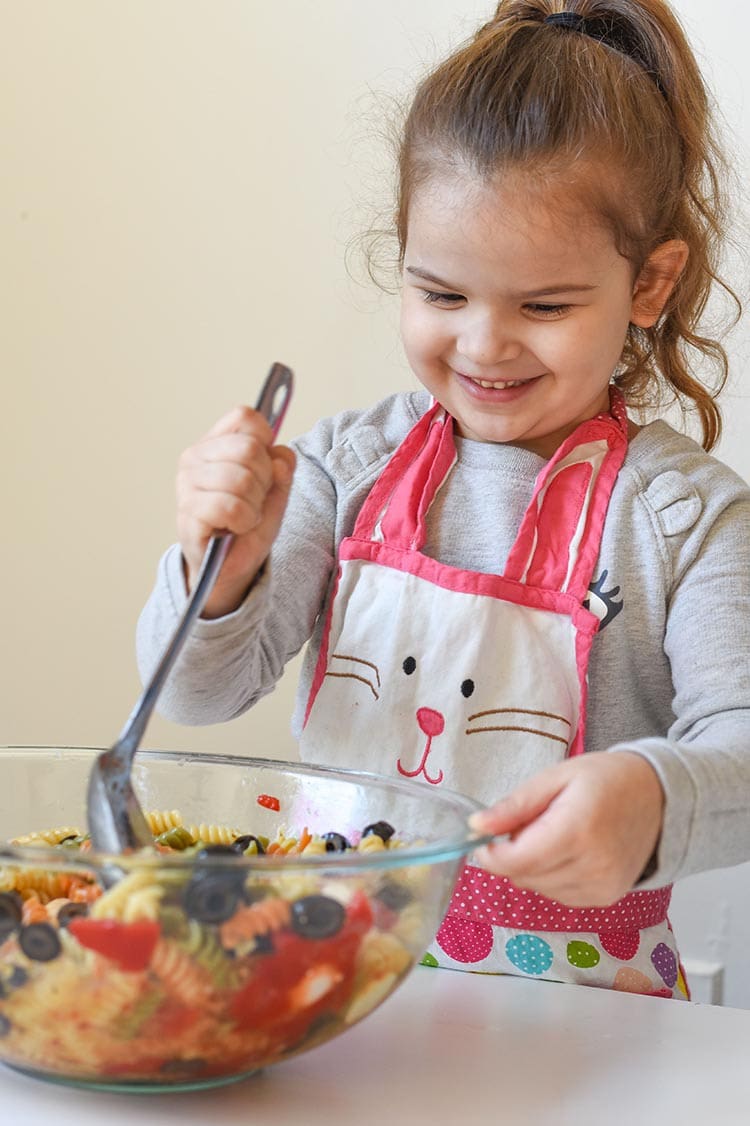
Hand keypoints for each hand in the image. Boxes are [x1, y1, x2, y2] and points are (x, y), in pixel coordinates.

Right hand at [176, 405, 295, 617]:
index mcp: (214, 443)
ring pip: (242, 478)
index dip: (265, 441)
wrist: (230, 566)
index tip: (265, 467)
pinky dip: (244, 521)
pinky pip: (230, 507)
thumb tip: (280, 458)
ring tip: (245, 517)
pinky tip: (236, 528)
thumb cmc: (248, 522)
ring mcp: (187, 486)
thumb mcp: (275, 488)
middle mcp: (194, 458)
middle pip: (249, 448)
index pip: (245, 418)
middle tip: (255, 501)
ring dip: (255, 504)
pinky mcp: (188, 515)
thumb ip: (283, 466)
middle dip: (265, 480)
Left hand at [468, 752, 664, 906]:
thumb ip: (515, 806)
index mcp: (576, 831)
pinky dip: (550, 876)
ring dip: (531, 866)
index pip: (515, 861)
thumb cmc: (606, 779)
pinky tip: (565, 852)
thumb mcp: (555, 777)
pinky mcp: (606, 898)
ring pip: (538, 888)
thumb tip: (476, 826)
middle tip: (526, 824)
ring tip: (551, 834)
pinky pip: (558, 895)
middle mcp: (591, 867)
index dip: (489, 853)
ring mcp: (601, 888)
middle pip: (523, 877)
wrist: (660, 797)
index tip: (483, 836)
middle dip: (511, 855)